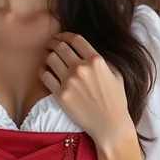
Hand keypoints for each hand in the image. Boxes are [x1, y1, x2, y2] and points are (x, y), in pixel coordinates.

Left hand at [39, 32, 134, 148]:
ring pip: (50, 59)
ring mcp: (69, 81)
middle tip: (51, 45)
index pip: (76, 40)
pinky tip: (45, 71)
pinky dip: (42, 71)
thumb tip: (89, 51)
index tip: (61, 37)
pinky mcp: (60, 94)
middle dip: (54, 43)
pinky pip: (45, 76)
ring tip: (49, 58)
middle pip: (60, 47)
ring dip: (48, 56)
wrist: (109, 124)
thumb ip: (103, 60)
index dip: (65, 35)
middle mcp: (81, 68)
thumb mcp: (116, 74)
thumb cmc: (116, 100)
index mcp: (96, 61)